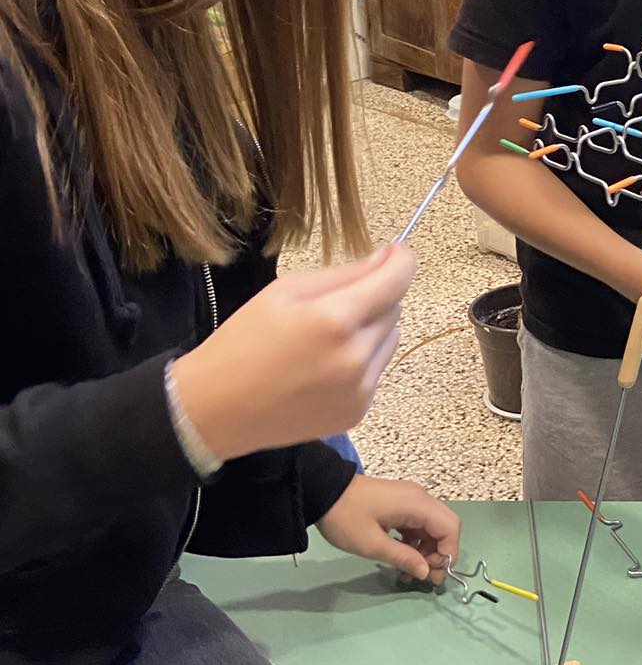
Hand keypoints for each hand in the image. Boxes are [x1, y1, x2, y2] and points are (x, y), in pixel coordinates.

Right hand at [169, 245, 414, 461]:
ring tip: (326, 337)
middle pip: (395, 309)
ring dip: (371, 330)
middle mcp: (355, 357)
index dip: (401, 261)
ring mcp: (359, 389)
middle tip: (336, 301)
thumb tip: (386, 260)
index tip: (395, 253)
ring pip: (390, 340)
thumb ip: (343, 274)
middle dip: (377, 296)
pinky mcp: (357, 412)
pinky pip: (376, 371)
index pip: (397, 280)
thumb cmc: (242, 341)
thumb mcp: (284, 292)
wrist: (216, 409)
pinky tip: (324, 366)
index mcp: (334, 320)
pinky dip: (361, 361)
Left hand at [317, 474, 458, 583]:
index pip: (450, 528)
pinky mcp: (399, 503)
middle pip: (445, 526)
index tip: (431, 575)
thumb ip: (403, 558)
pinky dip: (415, 542)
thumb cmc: (346, 518)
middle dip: (439, 553)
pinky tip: (400, 556)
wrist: (321, 491)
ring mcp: (410, 499)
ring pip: (432, 527)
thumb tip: (426, 572)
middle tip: (423, 575)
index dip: (448, 553)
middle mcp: (419, 498)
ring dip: (426, 550)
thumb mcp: (372, 544)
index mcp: (417, 505)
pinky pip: (418, 523)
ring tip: (407, 572)